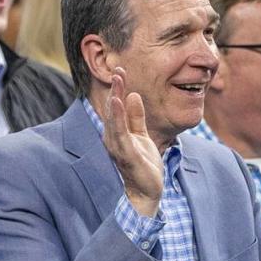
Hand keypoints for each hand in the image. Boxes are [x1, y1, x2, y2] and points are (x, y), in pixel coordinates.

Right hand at [103, 67, 163, 216]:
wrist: (148, 192)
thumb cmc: (143, 165)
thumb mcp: (142, 136)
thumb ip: (136, 117)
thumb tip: (133, 95)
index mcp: (117, 133)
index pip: (117, 107)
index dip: (118, 89)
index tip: (121, 71)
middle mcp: (113, 138)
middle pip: (113, 110)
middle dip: (115, 89)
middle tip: (118, 69)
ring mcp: (118, 147)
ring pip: (115, 119)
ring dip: (116, 99)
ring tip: (118, 81)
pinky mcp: (126, 154)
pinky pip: (121, 133)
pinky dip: (119, 118)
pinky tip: (119, 103)